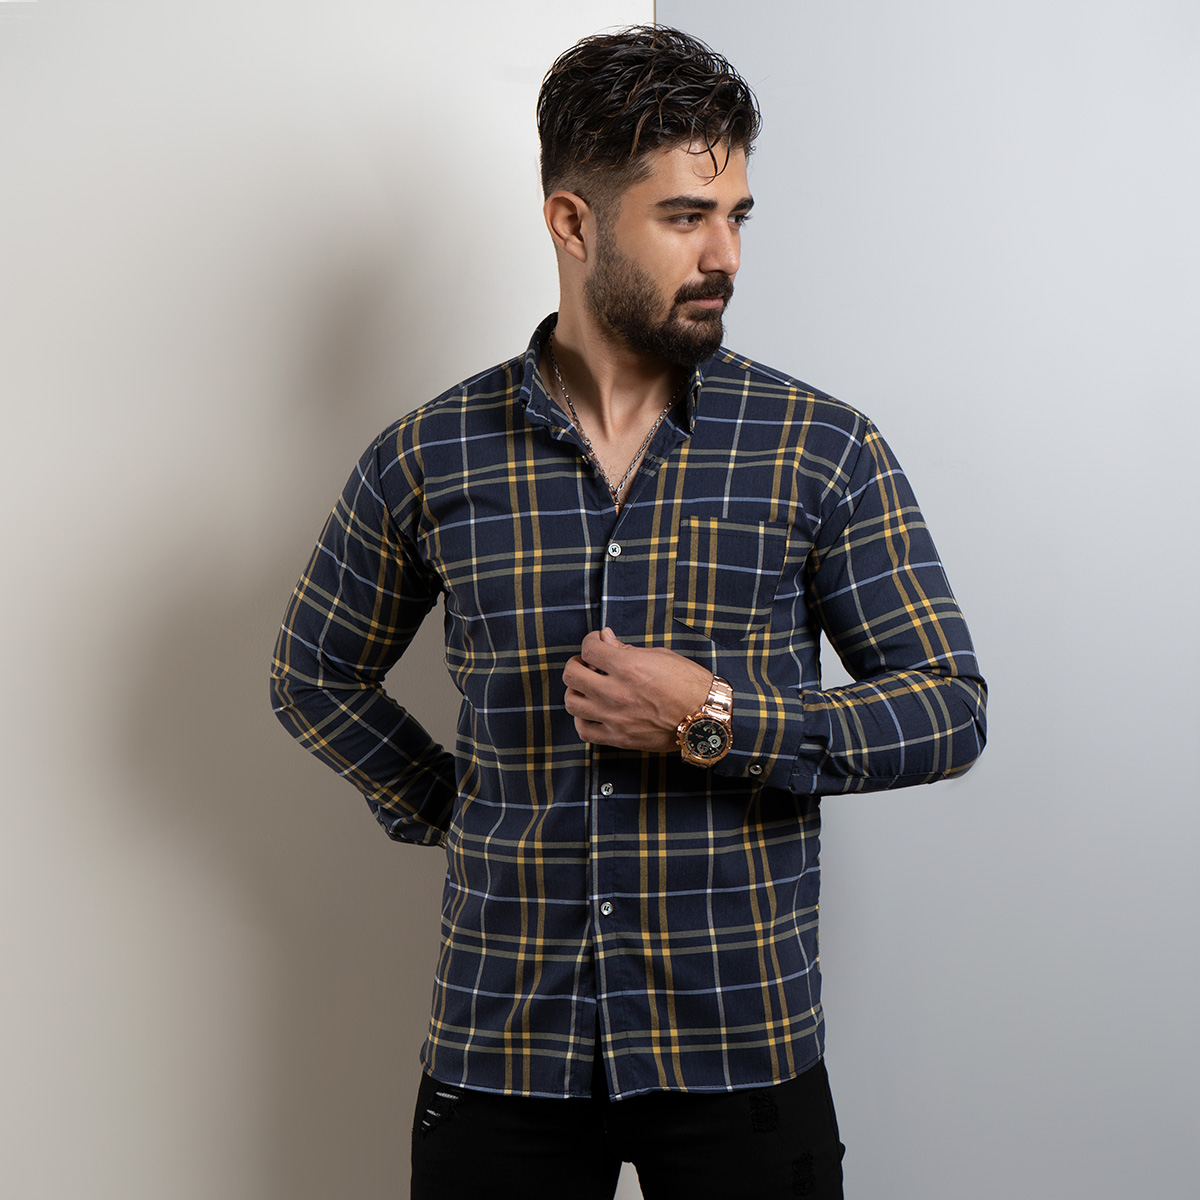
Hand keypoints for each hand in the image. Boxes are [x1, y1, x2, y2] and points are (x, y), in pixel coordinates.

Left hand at [562, 628, 712, 752]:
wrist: (705, 718)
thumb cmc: (689, 684)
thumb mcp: (660, 656)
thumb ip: (626, 648)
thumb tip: (605, 638)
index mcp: (628, 667)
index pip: (588, 648)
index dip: (590, 641)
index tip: (597, 642)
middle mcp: (616, 692)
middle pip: (571, 674)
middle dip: (577, 663)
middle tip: (588, 663)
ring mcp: (614, 716)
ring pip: (572, 701)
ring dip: (576, 690)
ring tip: (588, 687)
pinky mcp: (618, 737)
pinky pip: (584, 730)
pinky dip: (582, 719)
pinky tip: (591, 711)